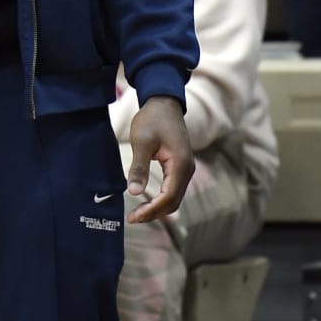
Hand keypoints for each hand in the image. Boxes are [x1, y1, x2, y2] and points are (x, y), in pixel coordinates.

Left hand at [125, 96, 192, 222]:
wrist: (164, 102)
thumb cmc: (152, 119)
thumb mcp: (142, 142)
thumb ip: (138, 167)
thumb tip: (133, 192)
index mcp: (181, 164)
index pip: (168, 197)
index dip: (151, 210)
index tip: (133, 217)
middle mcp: (187, 169)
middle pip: (173, 202)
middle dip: (154, 213)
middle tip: (132, 218)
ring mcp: (185, 169)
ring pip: (174, 198)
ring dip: (157, 208)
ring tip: (137, 213)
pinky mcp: (180, 167)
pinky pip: (173, 189)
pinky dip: (161, 199)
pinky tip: (146, 202)